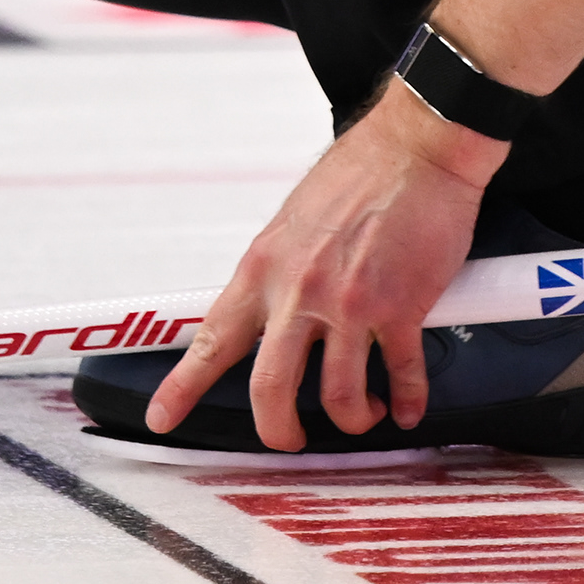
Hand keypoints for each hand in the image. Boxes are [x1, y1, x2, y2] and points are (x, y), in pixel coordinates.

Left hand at [148, 83, 504, 449]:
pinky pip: (401, 377)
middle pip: (271, 390)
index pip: (213, 338)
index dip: (183, 386)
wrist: (418, 145)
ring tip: (362, 413)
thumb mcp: (294, 219)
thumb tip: (272, 307)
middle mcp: (301, 291)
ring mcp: (351, 304)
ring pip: (339, 397)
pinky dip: (406, 400)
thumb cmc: (362, 171)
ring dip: (352, 416)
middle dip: (280, 430)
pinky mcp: (402, 308)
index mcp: (265, 267)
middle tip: (291, 438)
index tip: (165, 416)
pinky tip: (406, 404)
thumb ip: (279, 270)